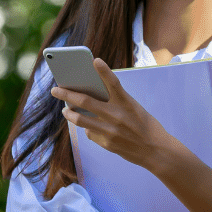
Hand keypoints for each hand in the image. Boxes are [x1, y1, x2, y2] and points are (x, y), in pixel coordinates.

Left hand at [51, 59, 168, 169]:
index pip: (113, 82)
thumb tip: (91, 102)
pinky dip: (88, 128)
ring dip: (69, 113)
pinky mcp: (107, 143)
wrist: (156, 151)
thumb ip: (115, 103)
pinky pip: (90, 133)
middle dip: (66, 95)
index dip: (104, 70)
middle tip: (55, 90)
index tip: (95, 60)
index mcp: (126, 103)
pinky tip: (89, 127)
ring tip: (65, 110)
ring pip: (80, 120)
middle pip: (85, 102)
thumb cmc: (145, 126)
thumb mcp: (134, 109)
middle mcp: (116, 115)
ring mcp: (110, 130)